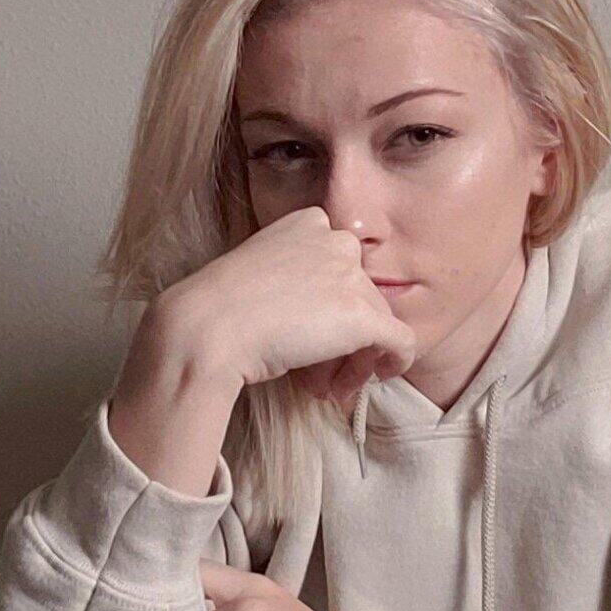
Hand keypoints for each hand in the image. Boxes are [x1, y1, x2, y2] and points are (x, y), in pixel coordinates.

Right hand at [161, 206, 416, 403]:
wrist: (209, 328)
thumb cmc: (221, 309)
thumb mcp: (261, 278)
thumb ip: (297, 284)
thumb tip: (323, 320)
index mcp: (308, 223)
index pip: (341, 268)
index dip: (332, 308)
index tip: (311, 336)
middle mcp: (335, 240)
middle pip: (362, 297)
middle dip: (345, 340)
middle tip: (322, 373)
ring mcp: (351, 276)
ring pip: (378, 324)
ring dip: (355, 360)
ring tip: (327, 387)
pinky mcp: (364, 315)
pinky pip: (401, 341)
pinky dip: (396, 362)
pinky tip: (378, 376)